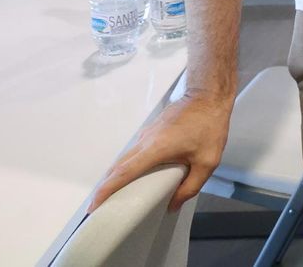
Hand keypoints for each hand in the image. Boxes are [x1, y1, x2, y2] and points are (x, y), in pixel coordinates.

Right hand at [88, 93, 232, 211]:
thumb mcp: (207, 162)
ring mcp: (147, 134)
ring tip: (113, 195)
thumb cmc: (209, 127)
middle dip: (105, 187)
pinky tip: (134, 174)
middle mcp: (145, 141)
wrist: (208, 96)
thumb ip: (191, 186)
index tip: (94, 205)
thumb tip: (172, 205)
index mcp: (155, 150)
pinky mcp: (151, 130)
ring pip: (124, 157)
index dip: (106, 190)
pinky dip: (127, 164)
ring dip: (114, 175)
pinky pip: (134, 151)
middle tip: (99, 206)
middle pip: (117, 167)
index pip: (124, 173)